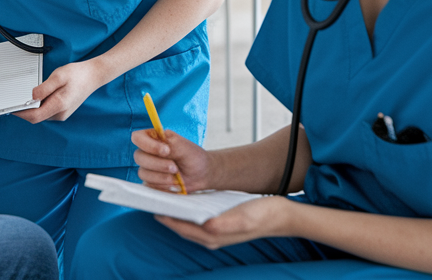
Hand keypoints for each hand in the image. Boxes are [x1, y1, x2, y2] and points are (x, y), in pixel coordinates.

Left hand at [14, 60, 106, 123]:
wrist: (93, 76)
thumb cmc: (77, 74)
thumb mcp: (58, 76)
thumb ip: (44, 88)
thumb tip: (31, 97)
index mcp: (59, 105)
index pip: (34, 116)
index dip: (21, 113)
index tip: (11, 108)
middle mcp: (61, 113)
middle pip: (36, 117)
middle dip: (25, 110)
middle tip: (16, 100)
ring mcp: (62, 114)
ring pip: (41, 115)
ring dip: (33, 107)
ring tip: (31, 94)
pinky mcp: (63, 111)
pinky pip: (47, 112)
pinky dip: (40, 106)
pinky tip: (41, 96)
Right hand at [132, 128, 212, 191]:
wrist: (201, 175)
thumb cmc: (193, 157)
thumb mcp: (185, 147)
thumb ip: (171, 145)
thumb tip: (161, 147)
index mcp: (154, 138)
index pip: (138, 138)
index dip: (148, 145)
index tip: (166, 151)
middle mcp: (148, 152)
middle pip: (139, 157)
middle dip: (158, 164)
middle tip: (175, 168)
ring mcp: (149, 167)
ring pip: (143, 173)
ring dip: (161, 177)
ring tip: (177, 177)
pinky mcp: (152, 181)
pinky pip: (149, 185)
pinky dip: (163, 186)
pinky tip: (175, 184)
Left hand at [155, 196, 288, 249]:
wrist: (280, 215)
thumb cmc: (263, 215)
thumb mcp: (243, 217)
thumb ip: (223, 224)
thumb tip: (205, 225)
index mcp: (214, 236)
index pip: (181, 227)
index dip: (165, 216)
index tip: (151, 203)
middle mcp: (211, 236)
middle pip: (180, 225)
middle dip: (165, 213)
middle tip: (151, 195)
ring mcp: (214, 231)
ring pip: (186, 222)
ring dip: (174, 211)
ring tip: (161, 195)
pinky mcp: (218, 223)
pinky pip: (195, 217)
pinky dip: (185, 208)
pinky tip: (182, 196)